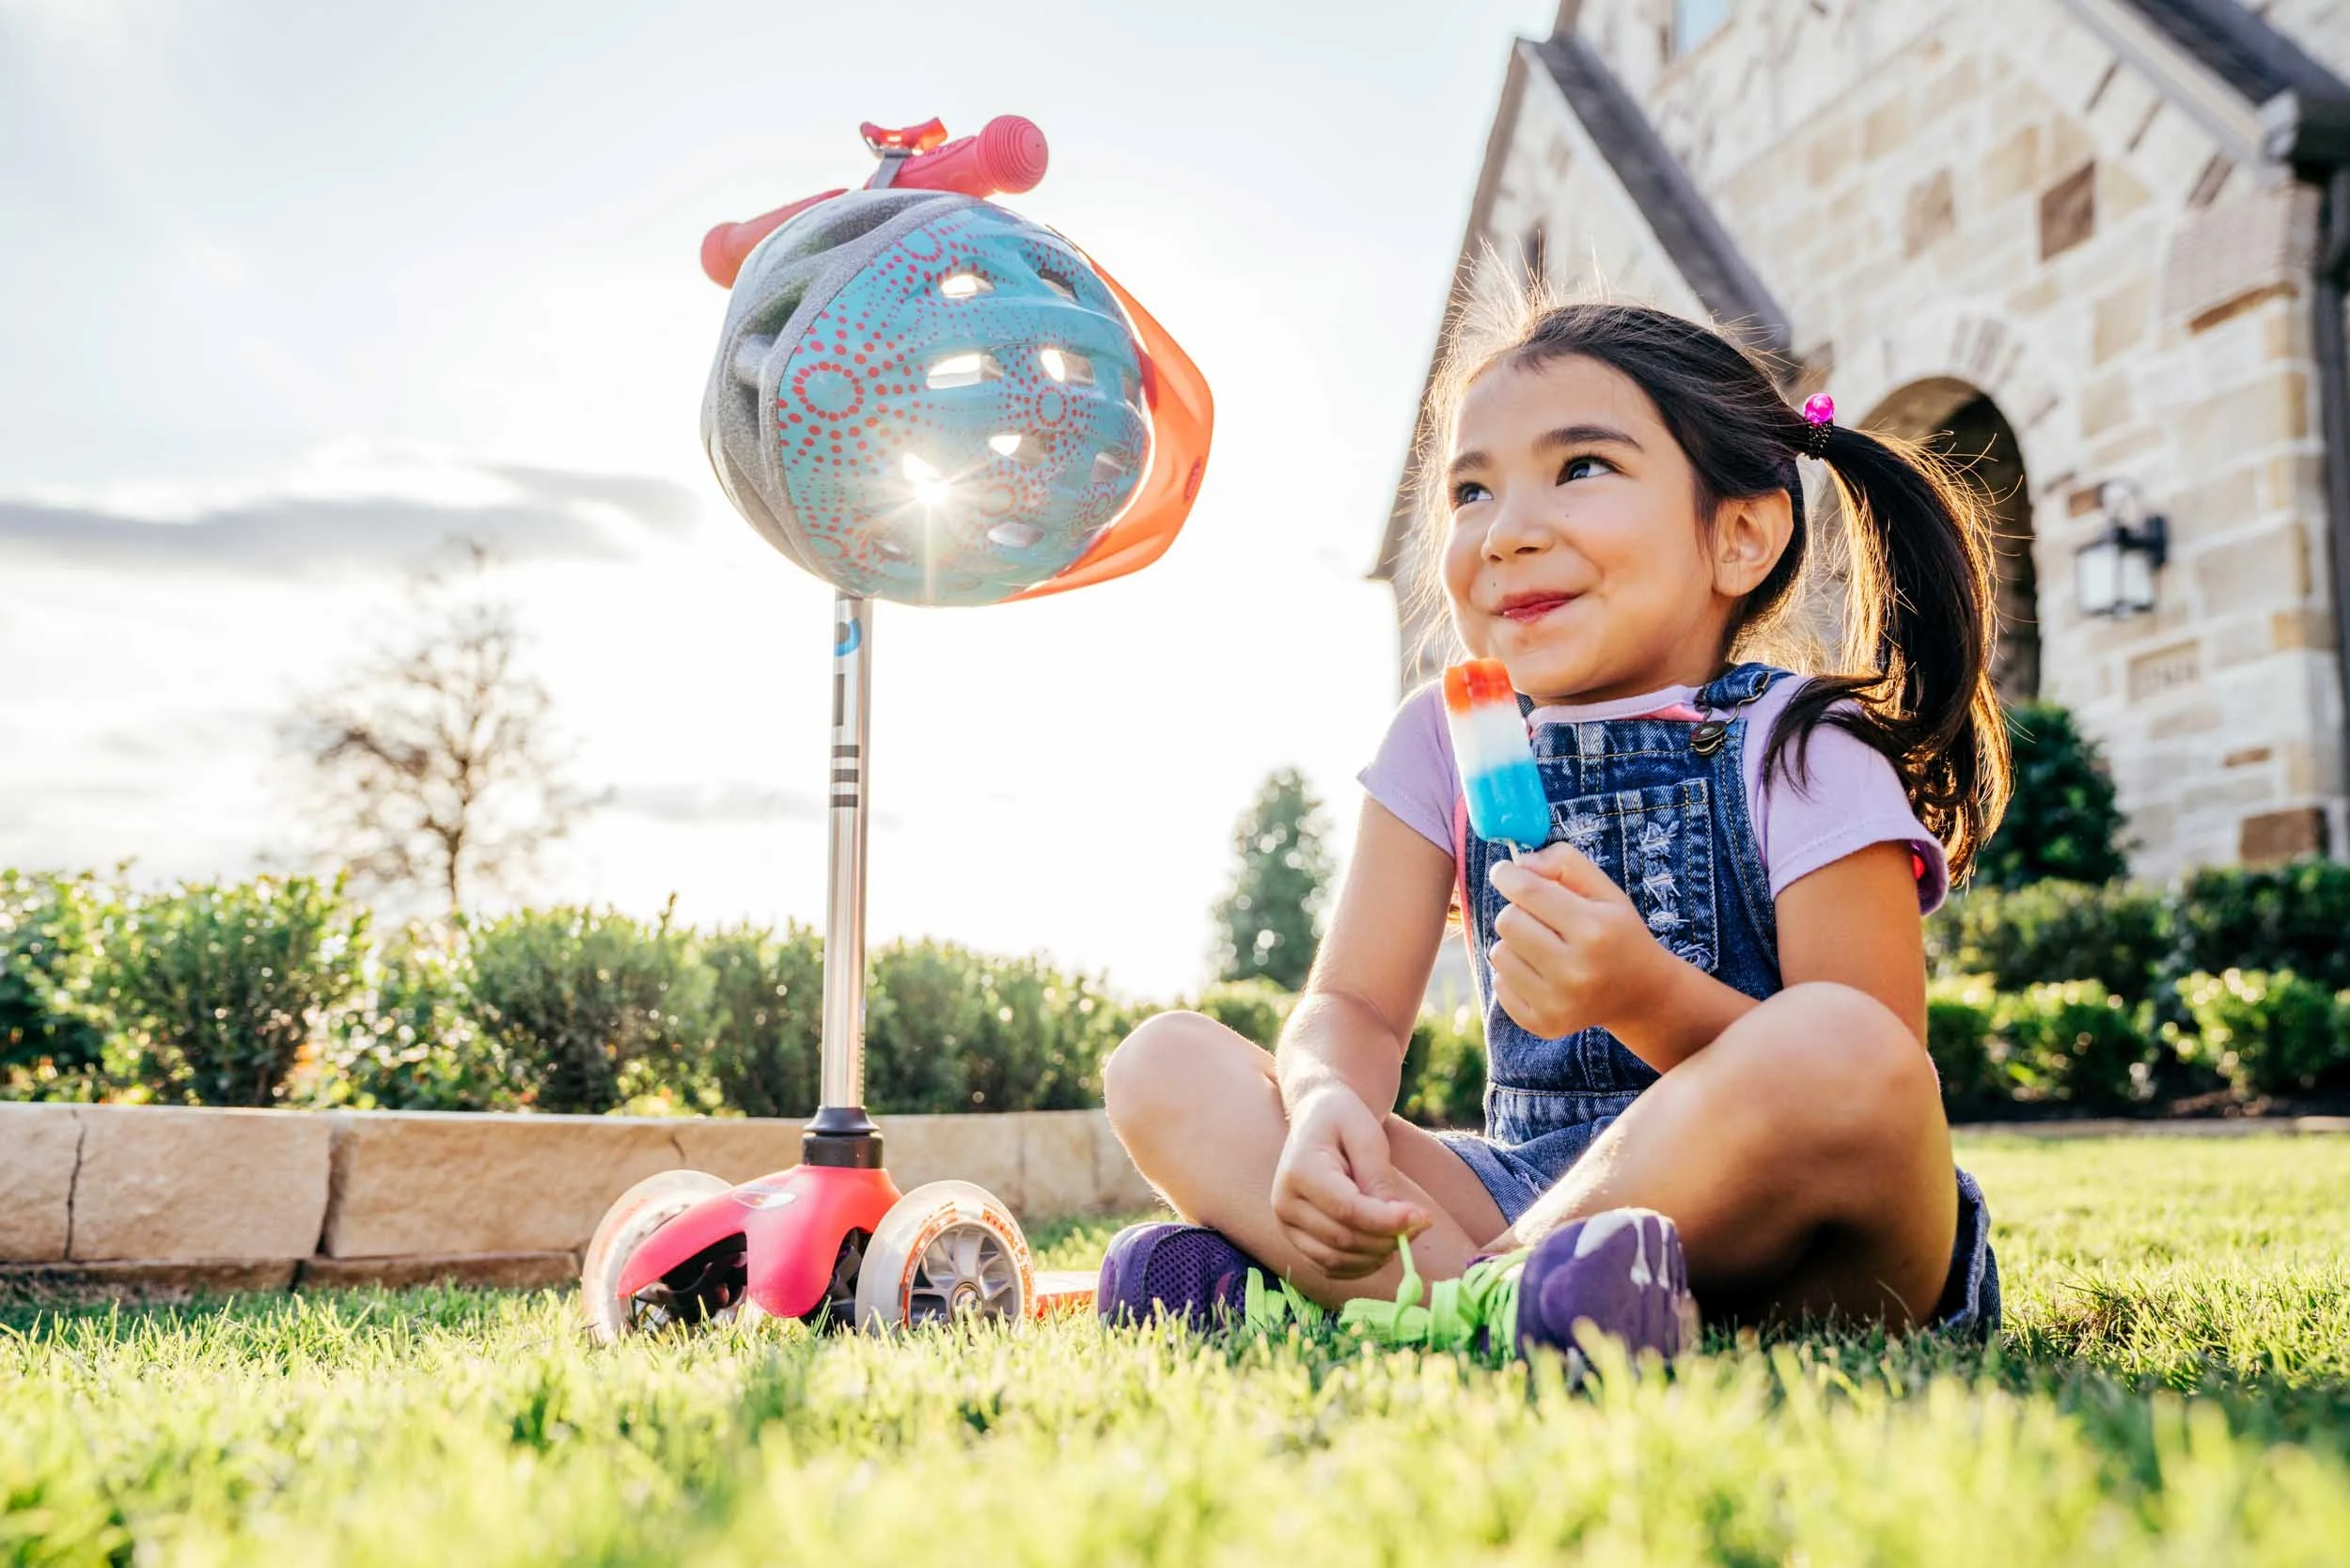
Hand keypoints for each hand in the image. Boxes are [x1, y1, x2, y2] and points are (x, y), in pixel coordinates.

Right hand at [1271, 1085, 1426, 1278]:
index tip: (1423, 1217)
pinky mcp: (1296, 1240)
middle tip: (1420, 1222)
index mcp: (1300, 1170)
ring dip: (1377, 1255)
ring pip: (1336, 1260)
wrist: (1316, 1119)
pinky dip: (1361, 1265)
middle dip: (1387, 1238)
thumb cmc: (1344, 1119)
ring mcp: (1286, 1225)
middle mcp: (1285, 1202)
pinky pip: (1330, 1267)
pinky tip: (1383, 1245)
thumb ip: (1379, 1177)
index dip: (1387, 1221)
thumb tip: (1403, 1221)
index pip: (1347, 1209)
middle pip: (1343, 1239)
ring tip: (1403, 1232)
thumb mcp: (1366, 1134)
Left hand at [1486, 841, 1675, 1039]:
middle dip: (1517, 911)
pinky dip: (1513, 973)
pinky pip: (1499, 984)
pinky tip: (1541, 973)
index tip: (1504, 872)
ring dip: (1514, 943)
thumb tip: (1518, 864)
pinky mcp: (1543, 1024)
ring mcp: (1558, 1003)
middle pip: (1507, 921)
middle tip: (1538, 917)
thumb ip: (1564, 863)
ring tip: (1544, 947)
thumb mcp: (1605, 891)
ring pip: (1498, 952)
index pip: (1528, 891)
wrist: (1640, 994)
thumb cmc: (1616, 932)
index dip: (1507, 875)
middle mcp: (1576, 970)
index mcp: (1593, 930)